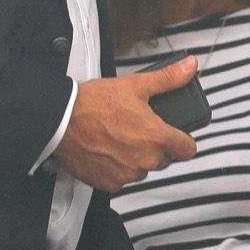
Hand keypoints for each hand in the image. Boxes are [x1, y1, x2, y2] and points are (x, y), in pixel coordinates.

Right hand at [53, 57, 198, 191]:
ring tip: (120, 140)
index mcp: (157, 137)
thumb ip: (168, 79)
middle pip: (164, 159)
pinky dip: (117, 168)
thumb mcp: (135, 85)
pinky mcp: (109, 183)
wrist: (59, 120)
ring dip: (137, 159)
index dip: (183, 142)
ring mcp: (127, 174)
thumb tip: (190, 67)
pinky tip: (107, 152)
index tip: (176, 137)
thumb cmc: (94, 103)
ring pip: (143, 169)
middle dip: (156, 147)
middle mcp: (145, 160)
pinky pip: (122, 179)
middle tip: (138, 131)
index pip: (188, 150)